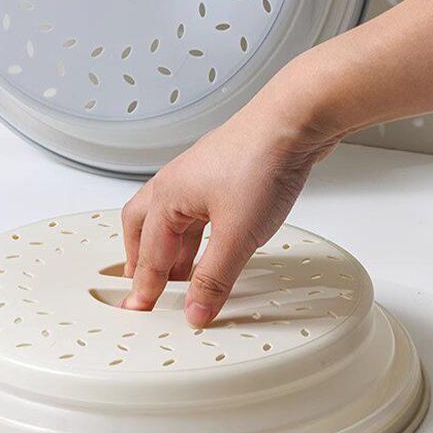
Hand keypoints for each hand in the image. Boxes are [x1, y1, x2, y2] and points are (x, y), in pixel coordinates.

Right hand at [121, 63, 338, 326]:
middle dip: (140, 258)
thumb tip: (196, 311)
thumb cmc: (260, 162)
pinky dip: (194, 234)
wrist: (293, 121)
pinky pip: (195, 209)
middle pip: (141, 226)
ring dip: (170, 248)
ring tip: (180, 273)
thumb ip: (215, 278)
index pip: (149, 254)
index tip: (140, 310)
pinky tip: (211, 242)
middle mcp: (174, 183)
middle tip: (144, 285)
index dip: (145, 287)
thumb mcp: (237, 235)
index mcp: (167, 197)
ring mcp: (197, 175)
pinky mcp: (221, 172)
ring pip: (170, 218)